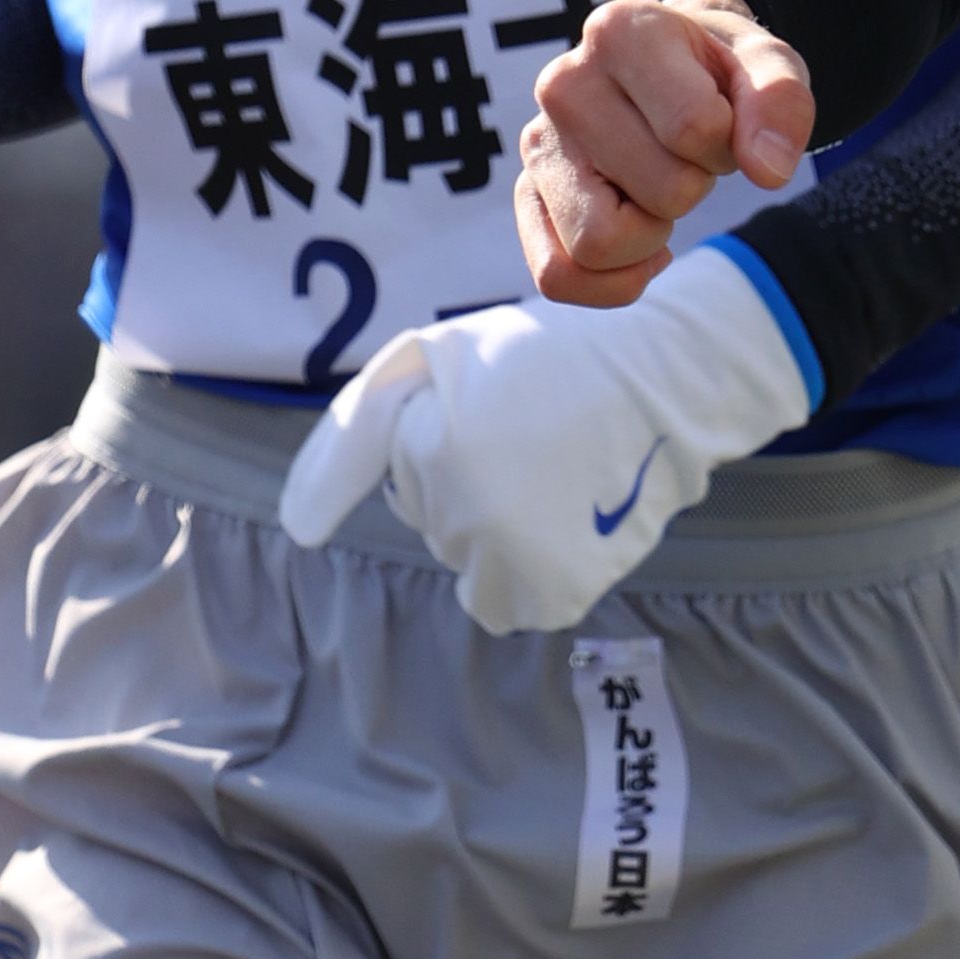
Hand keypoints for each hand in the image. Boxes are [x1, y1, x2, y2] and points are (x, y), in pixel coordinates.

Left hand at [276, 243, 816, 629]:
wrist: (663, 382)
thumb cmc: (541, 357)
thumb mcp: (429, 361)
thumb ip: (352, 439)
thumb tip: (297, 530)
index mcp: (435, 451)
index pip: (397, 474)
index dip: (441, 439)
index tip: (487, 421)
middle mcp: (468, 515)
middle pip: (429, 520)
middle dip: (462, 483)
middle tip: (531, 436)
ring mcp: (513, 560)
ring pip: (465, 561)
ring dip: (496, 527)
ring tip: (554, 472)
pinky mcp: (552, 593)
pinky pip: (505, 601)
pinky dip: (527, 569)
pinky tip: (563, 517)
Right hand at [519, 0, 814, 310]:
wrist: (669, 67)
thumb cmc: (718, 70)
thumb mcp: (768, 65)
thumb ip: (782, 102)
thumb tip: (767, 172)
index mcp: (621, 32)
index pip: (695, 128)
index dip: (729, 142)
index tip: (721, 119)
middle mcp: (563, 84)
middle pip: (663, 194)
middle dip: (697, 187)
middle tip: (689, 154)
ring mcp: (539, 144)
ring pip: (600, 244)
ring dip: (653, 234)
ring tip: (656, 187)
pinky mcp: (528, 195)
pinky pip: (558, 275)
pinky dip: (614, 281)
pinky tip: (641, 242)